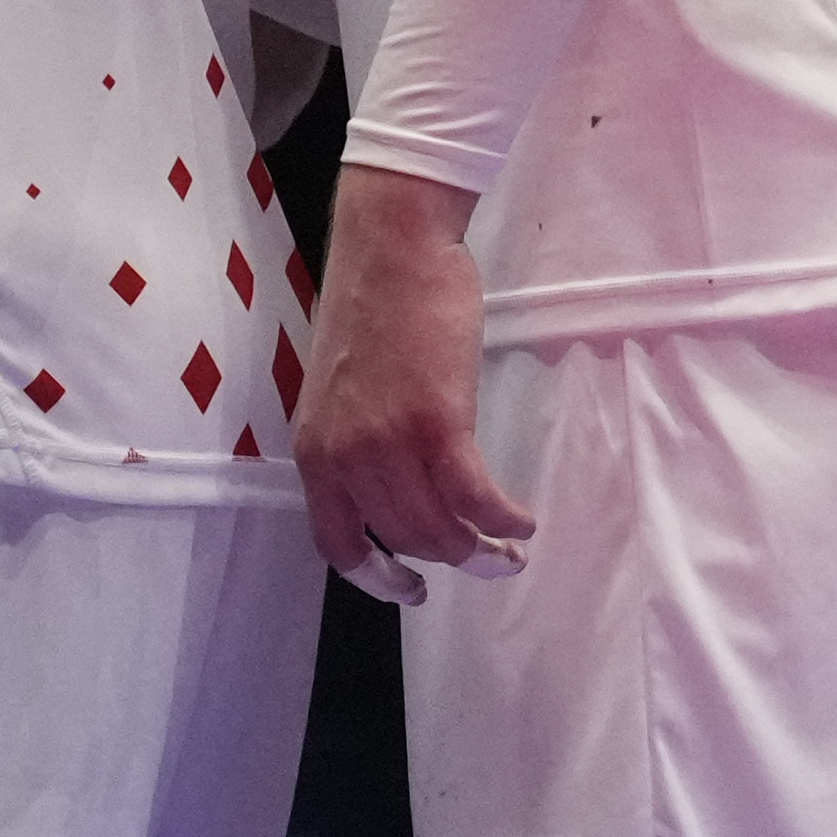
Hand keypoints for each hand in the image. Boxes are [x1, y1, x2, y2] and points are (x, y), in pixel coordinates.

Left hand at [290, 183, 528, 602]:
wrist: (391, 246)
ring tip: (509, 550)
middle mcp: (344, 457)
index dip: (377, 578)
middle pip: (403, 539)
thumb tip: (389, 481)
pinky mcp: (437, 425)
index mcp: (314, 450)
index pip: (337, 543)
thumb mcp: (340, 388)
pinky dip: (503, 521)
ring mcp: (389, 443)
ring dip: (482, 550)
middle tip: (487, 563)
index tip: (410, 590)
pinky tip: (522, 522)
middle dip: (449, 560)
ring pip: (441, 528)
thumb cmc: (373, 305)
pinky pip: (475, 499)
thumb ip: (354, 438)